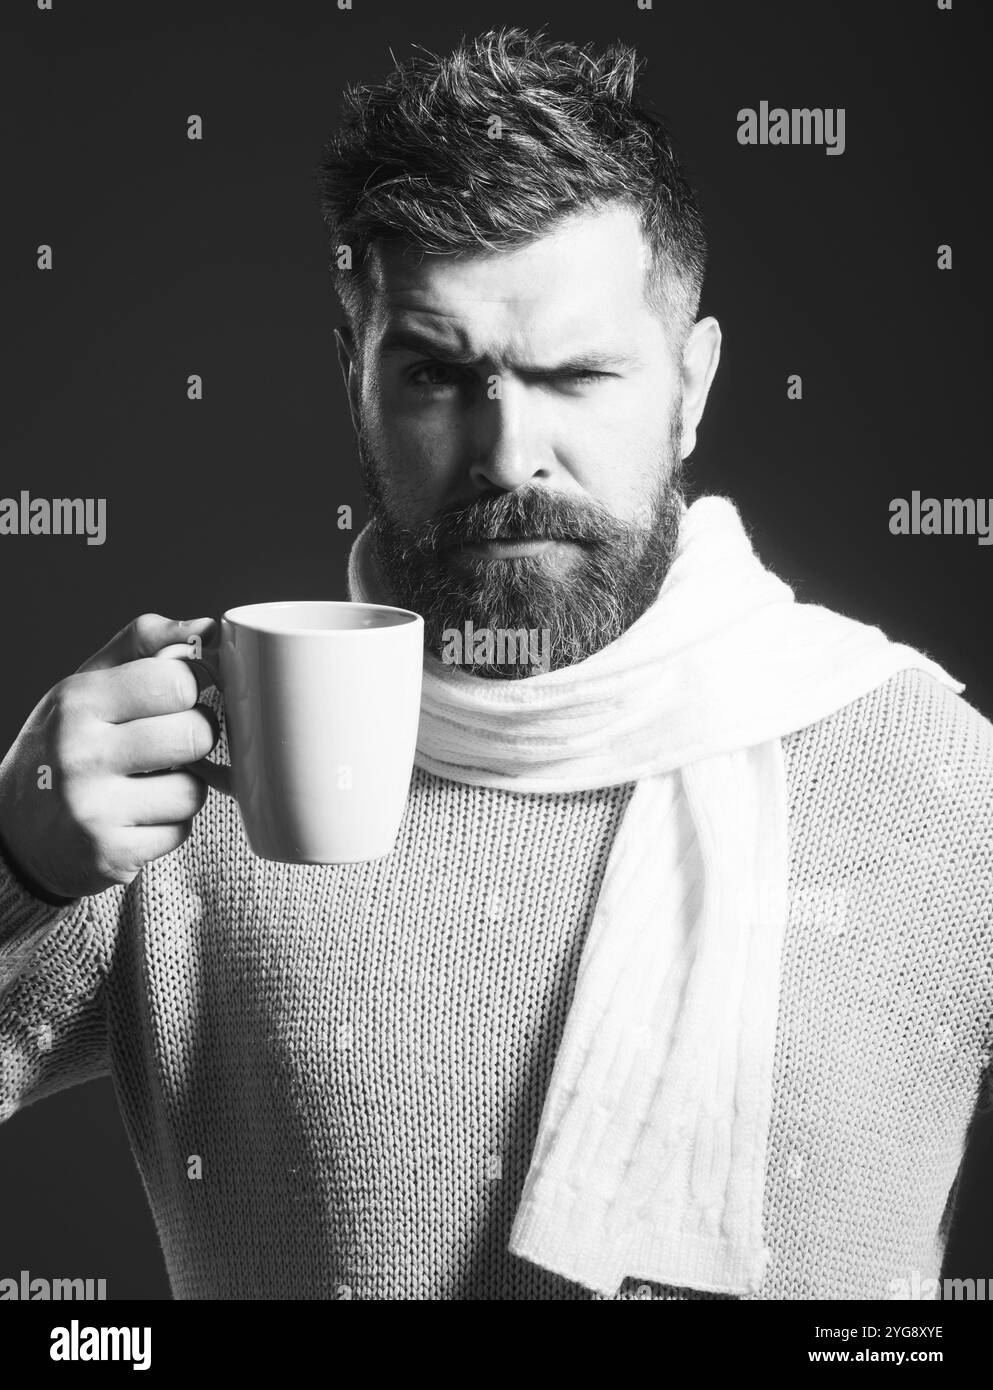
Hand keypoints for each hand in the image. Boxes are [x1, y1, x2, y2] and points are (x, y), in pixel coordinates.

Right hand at [0, 614, 219, 900]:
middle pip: (195, 733)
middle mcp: (80, 754)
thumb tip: (208, 628)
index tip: (178, 696)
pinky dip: (167, 825)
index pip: (177, 680)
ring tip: (148, 783)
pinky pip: (180, 831)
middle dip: (192, 737)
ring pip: (195, 789)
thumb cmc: (65, 744)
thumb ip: (145, 643)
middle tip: (168, 743)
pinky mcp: (112, 854)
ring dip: (183, 786)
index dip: (190, 688)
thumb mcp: (87, 682)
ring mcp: (94, 809)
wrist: (16, 830)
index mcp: (78, 702)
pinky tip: (135, 816)